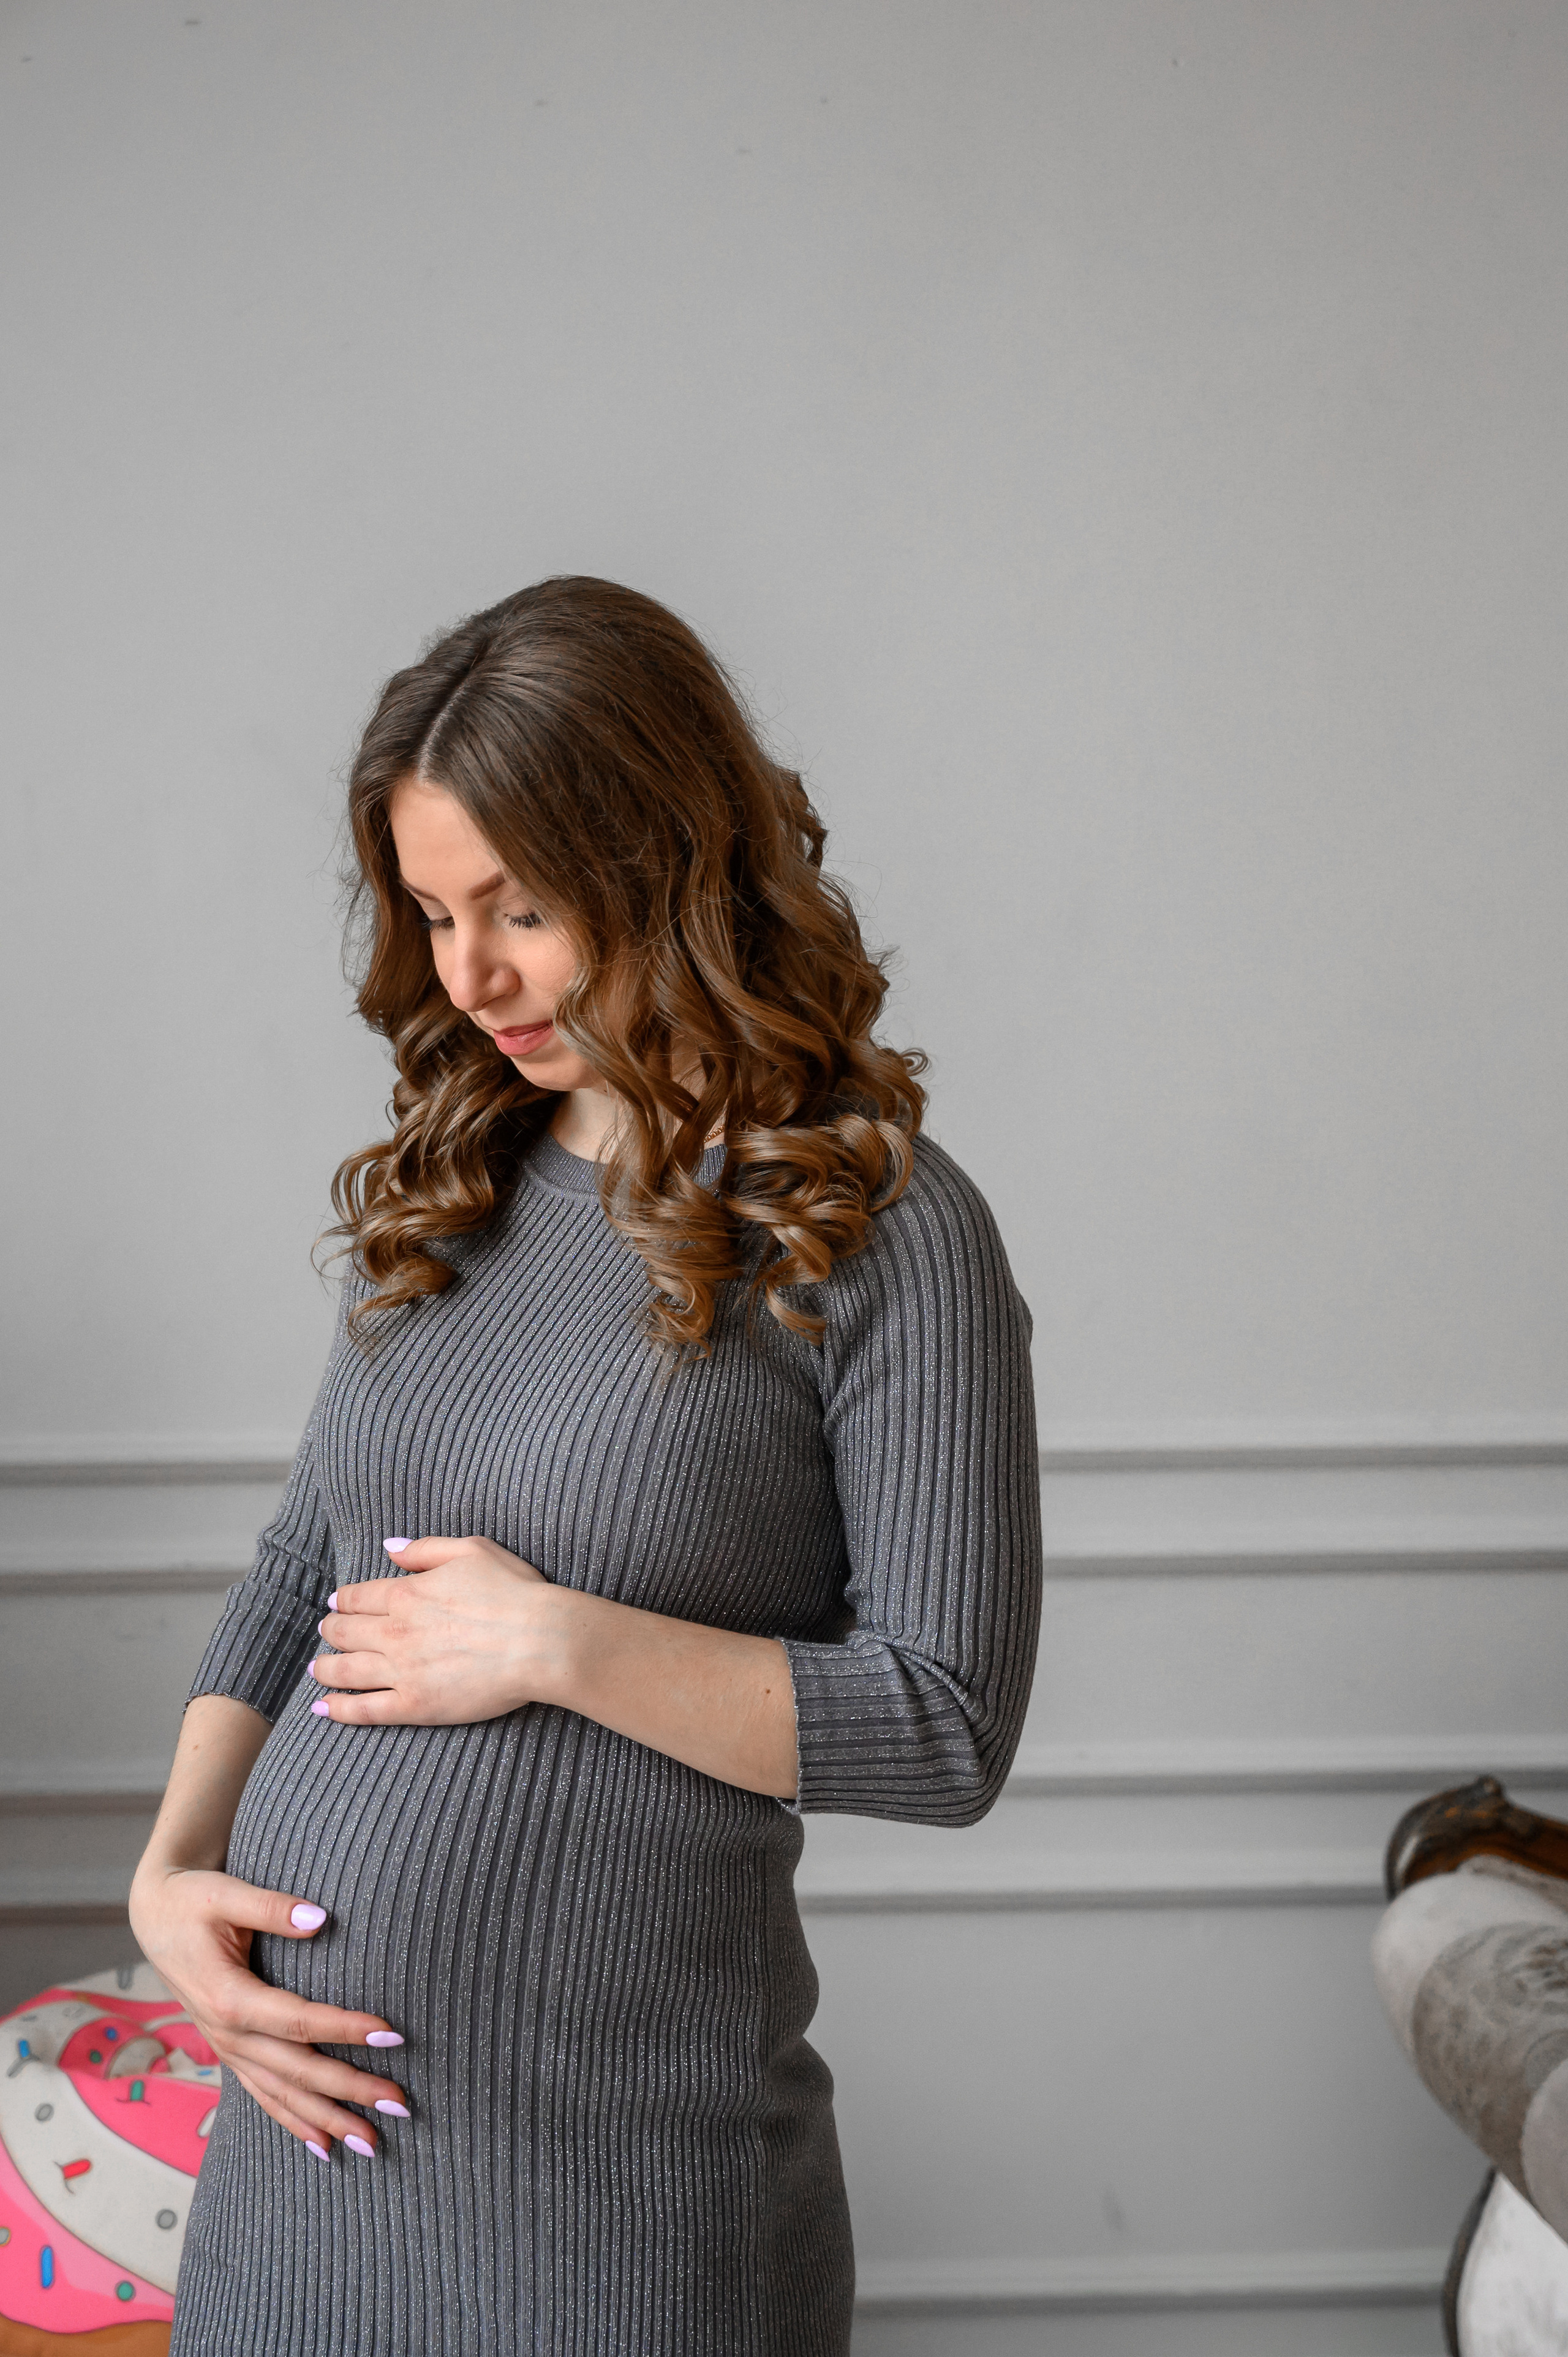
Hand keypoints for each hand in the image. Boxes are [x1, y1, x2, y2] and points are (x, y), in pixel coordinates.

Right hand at [126, 1862, 409, 2160]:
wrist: (154, 1918)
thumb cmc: (191, 1901)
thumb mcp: (224, 1894)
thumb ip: (271, 1907)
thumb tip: (320, 1917)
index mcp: (228, 1998)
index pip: (298, 2021)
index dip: (344, 2029)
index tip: (391, 2034)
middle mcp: (227, 2035)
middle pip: (297, 2071)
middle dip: (349, 2090)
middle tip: (400, 2104)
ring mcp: (228, 2049)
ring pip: (282, 2095)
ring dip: (328, 2120)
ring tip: (373, 2143)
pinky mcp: (230, 2051)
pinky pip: (263, 2096)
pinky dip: (294, 2122)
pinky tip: (324, 2147)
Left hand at [309, 1534, 573, 1725]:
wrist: (540, 1641)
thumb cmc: (514, 1591)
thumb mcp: (472, 1550)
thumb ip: (425, 1549)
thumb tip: (389, 1548)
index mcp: (406, 1594)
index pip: (358, 1597)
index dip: (343, 1600)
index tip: (336, 1603)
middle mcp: (395, 1632)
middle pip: (345, 1633)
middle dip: (330, 1632)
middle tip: (325, 1633)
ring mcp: (402, 1671)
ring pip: (347, 1671)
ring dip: (325, 1668)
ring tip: (316, 1669)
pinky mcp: (416, 1705)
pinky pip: (365, 1709)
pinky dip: (339, 1709)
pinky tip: (323, 1707)